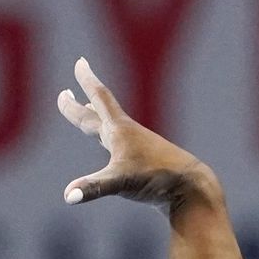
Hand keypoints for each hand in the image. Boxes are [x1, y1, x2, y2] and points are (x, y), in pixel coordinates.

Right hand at [57, 57, 213, 208]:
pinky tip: (117, 150)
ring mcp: (139, 149)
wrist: (193, 189)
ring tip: (88, 111)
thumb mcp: (121, 182)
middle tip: (65, 92)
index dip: (88, 80)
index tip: (81, 62)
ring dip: (96, 119)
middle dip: (79, 104)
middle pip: (98, 114)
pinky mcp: (147, 164)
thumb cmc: (158, 180)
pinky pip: (124, 149)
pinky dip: (113, 144)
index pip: (100, 97)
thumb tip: (68, 196)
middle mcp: (129, 136)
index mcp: (120, 130)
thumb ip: (93, 187)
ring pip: (111, 129)